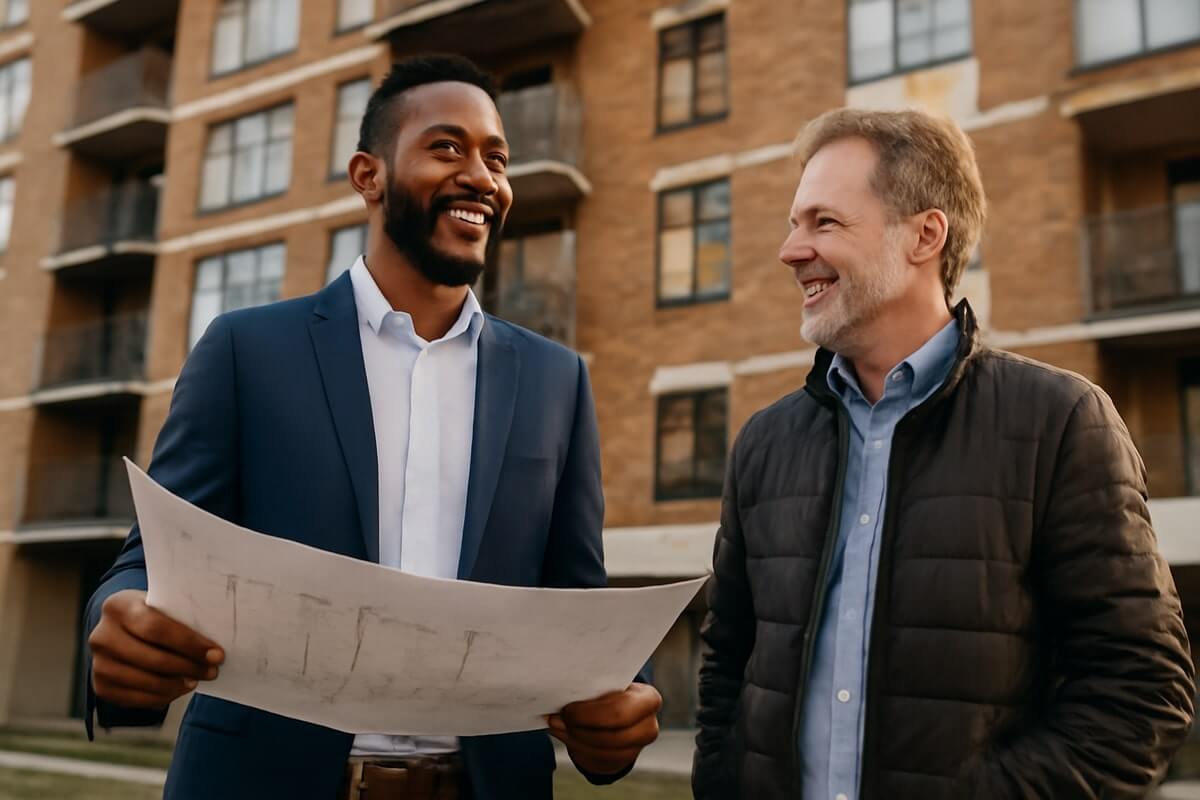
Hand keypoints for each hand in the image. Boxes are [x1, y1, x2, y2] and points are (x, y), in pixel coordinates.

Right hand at [88, 589, 223, 708]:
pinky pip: (135, 699)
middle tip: (212, 671)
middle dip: (188, 667)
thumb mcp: (161, 605)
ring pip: (144, 682)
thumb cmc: (151, 614)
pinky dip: (161, 697)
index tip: (216, 654)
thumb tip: (216, 641)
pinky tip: (178, 689)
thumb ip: (181, 616)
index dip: (189, 644)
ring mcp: (97, 663)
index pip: (157, 628)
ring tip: (196, 680)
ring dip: (176, 685)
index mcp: (118, 606)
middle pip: (152, 659)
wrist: (119, 627)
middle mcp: (101, 636)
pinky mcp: (100, 686)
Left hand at [547, 683, 661, 776]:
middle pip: (611, 735)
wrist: (621, 716)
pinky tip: (565, 734)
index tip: (567, 708)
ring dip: (575, 738)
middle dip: (580, 728)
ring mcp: (639, 746)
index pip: (619, 710)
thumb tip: (560, 697)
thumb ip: (592, 689)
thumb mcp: (607, 685)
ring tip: (557, 725)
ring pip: (602, 749)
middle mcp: (649, 725)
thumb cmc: (611, 693)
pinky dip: (577, 746)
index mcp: (649, 698)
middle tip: (558, 719)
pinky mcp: (625, 760)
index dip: (589, 713)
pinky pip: (598, 758)